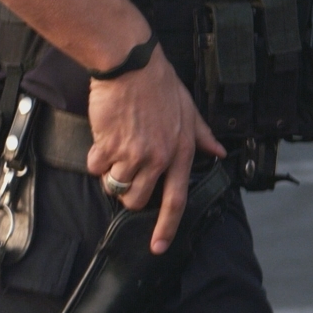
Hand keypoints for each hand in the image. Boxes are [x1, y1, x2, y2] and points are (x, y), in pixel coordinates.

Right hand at [85, 56, 225, 253]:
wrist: (132, 65)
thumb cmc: (160, 85)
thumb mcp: (189, 109)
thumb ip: (202, 135)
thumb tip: (218, 151)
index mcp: (180, 151)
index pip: (176, 199)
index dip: (167, 226)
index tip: (159, 246)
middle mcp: (159, 158)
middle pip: (137, 200)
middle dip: (128, 192)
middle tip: (126, 170)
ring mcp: (134, 153)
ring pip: (116, 187)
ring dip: (111, 174)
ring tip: (115, 150)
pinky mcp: (110, 146)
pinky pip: (95, 168)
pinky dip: (95, 158)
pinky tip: (103, 139)